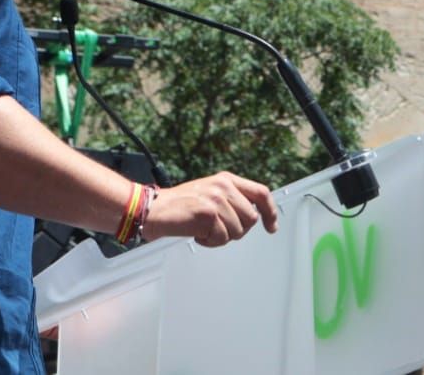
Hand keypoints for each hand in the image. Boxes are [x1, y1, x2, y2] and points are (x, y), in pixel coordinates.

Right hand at [142, 172, 279, 246]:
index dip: (270, 212)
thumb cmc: (179, 205)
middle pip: (250, 219)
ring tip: (203, 230)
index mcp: (227, 180)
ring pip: (237, 232)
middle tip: (216, 230)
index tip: (271, 226)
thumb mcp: (209, 192)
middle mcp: (224, 187)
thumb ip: (231, 199)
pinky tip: (196, 234)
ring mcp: (217, 200)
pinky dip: (209, 242)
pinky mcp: (208, 214)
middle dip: (236, 230)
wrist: (152, 209)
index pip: (261, 193)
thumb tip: (253, 215)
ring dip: (220, 237)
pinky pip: (221, 239)